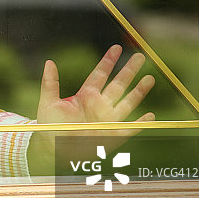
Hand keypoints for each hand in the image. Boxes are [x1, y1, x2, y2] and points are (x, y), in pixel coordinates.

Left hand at [28, 45, 154, 174]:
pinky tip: (150, 115)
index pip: (100, 74)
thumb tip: (49, 62)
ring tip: (149, 78)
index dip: (108, 61)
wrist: (52, 149)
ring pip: (127, 102)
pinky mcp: (111, 135)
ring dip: (138, 91)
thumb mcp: (48, 102)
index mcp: (85, 95)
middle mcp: (99, 105)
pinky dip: (140, 123)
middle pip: (117, 84)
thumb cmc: (50, 126)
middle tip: (140, 56)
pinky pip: (129, 128)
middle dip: (129, 70)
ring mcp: (107, 119)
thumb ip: (50, 83)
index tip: (116, 48)